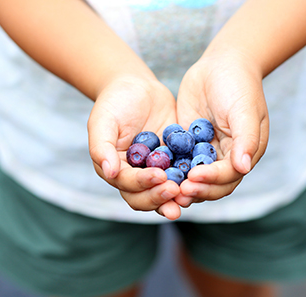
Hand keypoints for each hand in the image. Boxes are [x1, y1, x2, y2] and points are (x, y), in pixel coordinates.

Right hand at [88, 75, 181, 219]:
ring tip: (188, 195)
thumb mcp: (103, 121)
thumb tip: (110, 173)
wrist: (138, 88)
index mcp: (115, 171)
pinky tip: (203, 178)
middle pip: (145, 198)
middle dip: (159, 198)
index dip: (142, 183)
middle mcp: (135, 177)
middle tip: (175, 190)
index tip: (158, 176)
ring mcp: (156, 171)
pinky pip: (183, 176)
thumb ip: (102, 147)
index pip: (127, 184)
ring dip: (175, 198)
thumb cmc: (115, 102)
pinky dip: (191, 180)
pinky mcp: (174, 162)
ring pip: (164, 193)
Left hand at [175, 51, 268, 206]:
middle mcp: (226, 158)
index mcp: (244, 153)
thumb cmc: (238, 84)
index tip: (194, 177)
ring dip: (182, 186)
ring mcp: (206, 152)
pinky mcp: (189, 145)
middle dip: (197, 189)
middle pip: (212, 185)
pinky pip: (179, 162)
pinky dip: (171, 170)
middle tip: (177, 193)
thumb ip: (246, 139)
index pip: (229, 176)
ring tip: (166, 190)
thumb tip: (244, 168)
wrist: (221, 63)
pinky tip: (156, 173)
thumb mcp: (245, 110)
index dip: (212, 180)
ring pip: (195, 178)